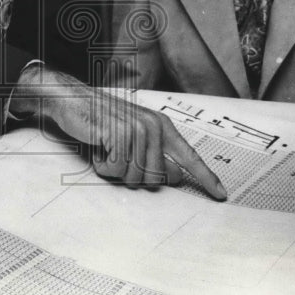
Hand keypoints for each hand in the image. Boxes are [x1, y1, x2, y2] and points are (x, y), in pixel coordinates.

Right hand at [11, 65, 226, 198]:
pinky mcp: (119, 134)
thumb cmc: (100, 120)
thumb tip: (176, 177)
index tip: (222, 195)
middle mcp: (154, 127)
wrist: (73, 99)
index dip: (206, 178)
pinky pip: (115, 170)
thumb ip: (154, 154)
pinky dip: (102, 165)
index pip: (189, 156)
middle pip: (156, 180)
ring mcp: (137, 129)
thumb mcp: (132, 136)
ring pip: (135, 178)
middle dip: (133, 176)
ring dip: (114, 170)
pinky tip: (97, 147)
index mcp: (162, 126)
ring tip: (106, 149)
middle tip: (117, 156)